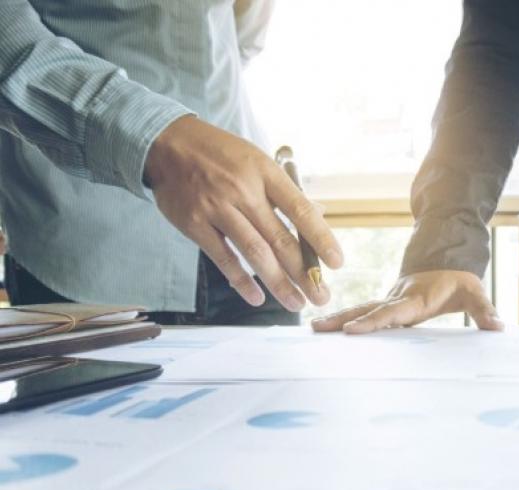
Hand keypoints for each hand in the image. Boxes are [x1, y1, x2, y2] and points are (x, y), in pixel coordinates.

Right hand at [144, 116, 342, 311]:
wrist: (166, 143)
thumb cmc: (221, 155)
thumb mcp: (257, 161)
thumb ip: (285, 191)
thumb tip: (319, 214)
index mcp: (265, 172)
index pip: (300, 209)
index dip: (321, 238)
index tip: (338, 262)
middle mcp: (243, 190)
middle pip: (280, 239)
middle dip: (304, 273)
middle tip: (321, 296)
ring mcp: (217, 207)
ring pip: (255, 253)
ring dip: (278, 282)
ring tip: (296, 303)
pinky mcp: (194, 223)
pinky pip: (223, 258)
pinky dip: (241, 280)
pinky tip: (257, 297)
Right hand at [311, 270, 502, 333]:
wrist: (447, 261)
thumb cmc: (460, 281)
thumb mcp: (475, 293)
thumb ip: (484, 310)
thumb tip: (498, 326)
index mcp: (417, 298)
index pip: (393, 312)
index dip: (374, 322)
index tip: (352, 331)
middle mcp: (398, 298)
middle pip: (367, 310)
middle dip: (343, 320)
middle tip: (318, 328)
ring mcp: (390, 300)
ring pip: (360, 309)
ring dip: (337, 319)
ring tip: (313, 328)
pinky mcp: (387, 305)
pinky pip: (363, 312)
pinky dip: (344, 320)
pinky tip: (327, 329)